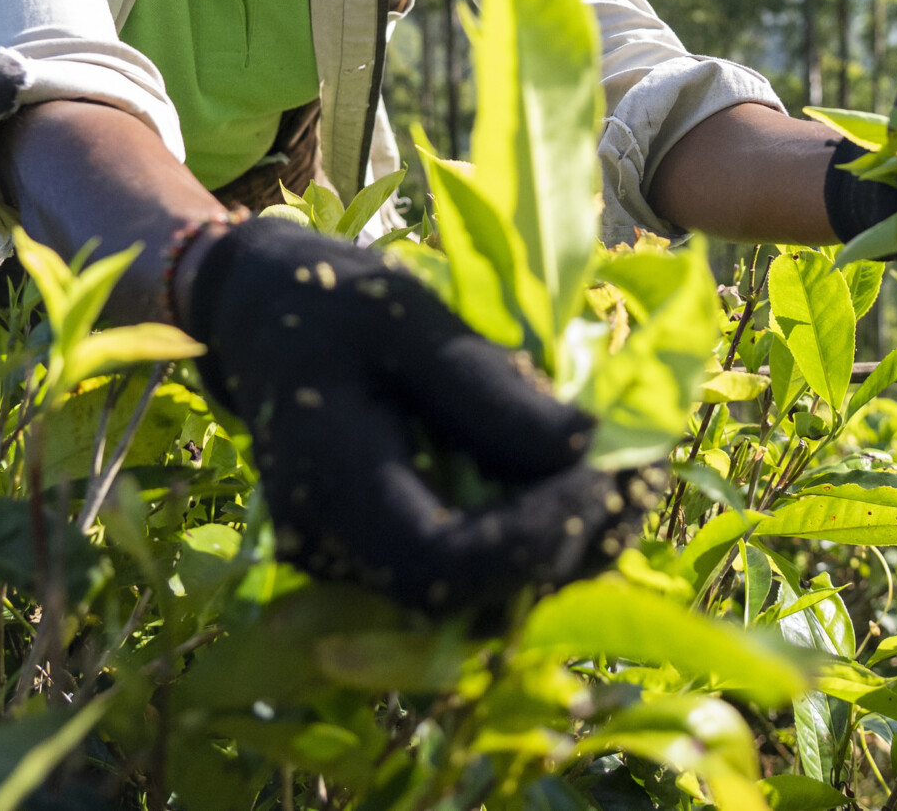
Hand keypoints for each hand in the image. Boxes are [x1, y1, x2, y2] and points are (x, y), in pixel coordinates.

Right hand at [183, 216, 648, 613]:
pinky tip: (580, 479)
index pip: (443, 564)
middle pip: (471, 596)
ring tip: (628, 474)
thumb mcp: (407, 315)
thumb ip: (487, 384)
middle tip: (639, 476)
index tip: (602, 478)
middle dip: (567, 547)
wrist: (257, 313)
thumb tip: (589, 444)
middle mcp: (338, 549)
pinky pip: (468, 567)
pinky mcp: (384, 550)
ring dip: (563, 546)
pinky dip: (531, 533)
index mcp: (330, 486)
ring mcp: (358, 560)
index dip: (534, 539)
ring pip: (480, 594)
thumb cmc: (328, 300)